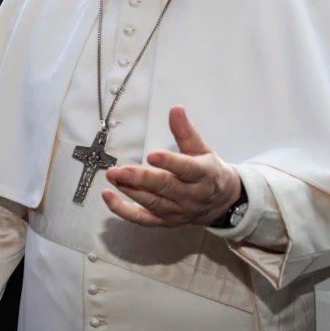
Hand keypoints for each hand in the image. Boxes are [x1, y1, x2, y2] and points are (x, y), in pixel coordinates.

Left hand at [102, 106, 241, 226]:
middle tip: (120, 170)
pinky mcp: (164, 221)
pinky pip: (142, 219)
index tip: (152, 155)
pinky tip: (108, 196)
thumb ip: (185, 132)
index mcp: (203, 175)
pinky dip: (123, 210)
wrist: (220, 203)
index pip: (186, 169)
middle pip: (165, 188)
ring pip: (152, 202)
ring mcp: (177, 211)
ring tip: (113, 176)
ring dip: (130, 190)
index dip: (169, 163)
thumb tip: (176, 109)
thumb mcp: (202, 150)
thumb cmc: (208, 173)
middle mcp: (190, 196)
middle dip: (141, 179)